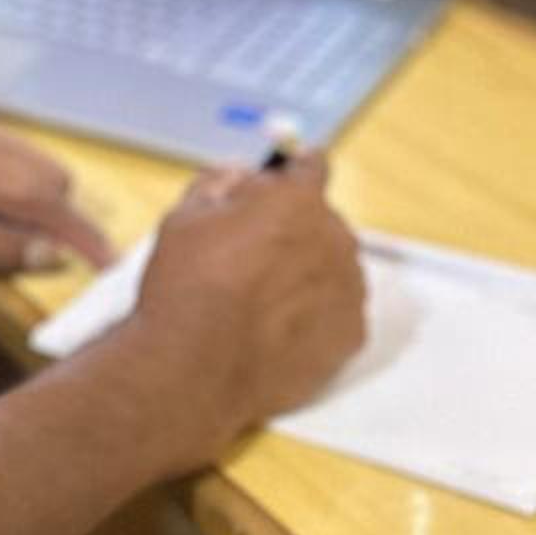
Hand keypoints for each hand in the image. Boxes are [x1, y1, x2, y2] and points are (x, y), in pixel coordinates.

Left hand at [0, 115, 114, 279]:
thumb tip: (54, 254)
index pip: (46, 200)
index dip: (83, 235)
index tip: (111, 266)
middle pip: (52, 178)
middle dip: (58, 220)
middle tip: (33, 259)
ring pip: (38, 165)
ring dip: (38, 204)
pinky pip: (15, 157)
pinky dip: (18, 188)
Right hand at [125, 153, 366, 466]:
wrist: (197, 367)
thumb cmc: (187, 286)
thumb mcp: (185, 218)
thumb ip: (218, 184)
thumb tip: (239, 174)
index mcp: (297, 201)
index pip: (312, 167)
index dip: (300, 168)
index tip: (302, 167)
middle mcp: (335, 239)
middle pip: (322, 224)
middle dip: (294, 233)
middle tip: (254, 260)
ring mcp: (349, 290)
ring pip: (332, 270)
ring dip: (308, 276)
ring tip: (261, 304)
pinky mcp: (351, 336)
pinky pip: (337, 315)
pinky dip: (315, 319)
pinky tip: (277, 332)